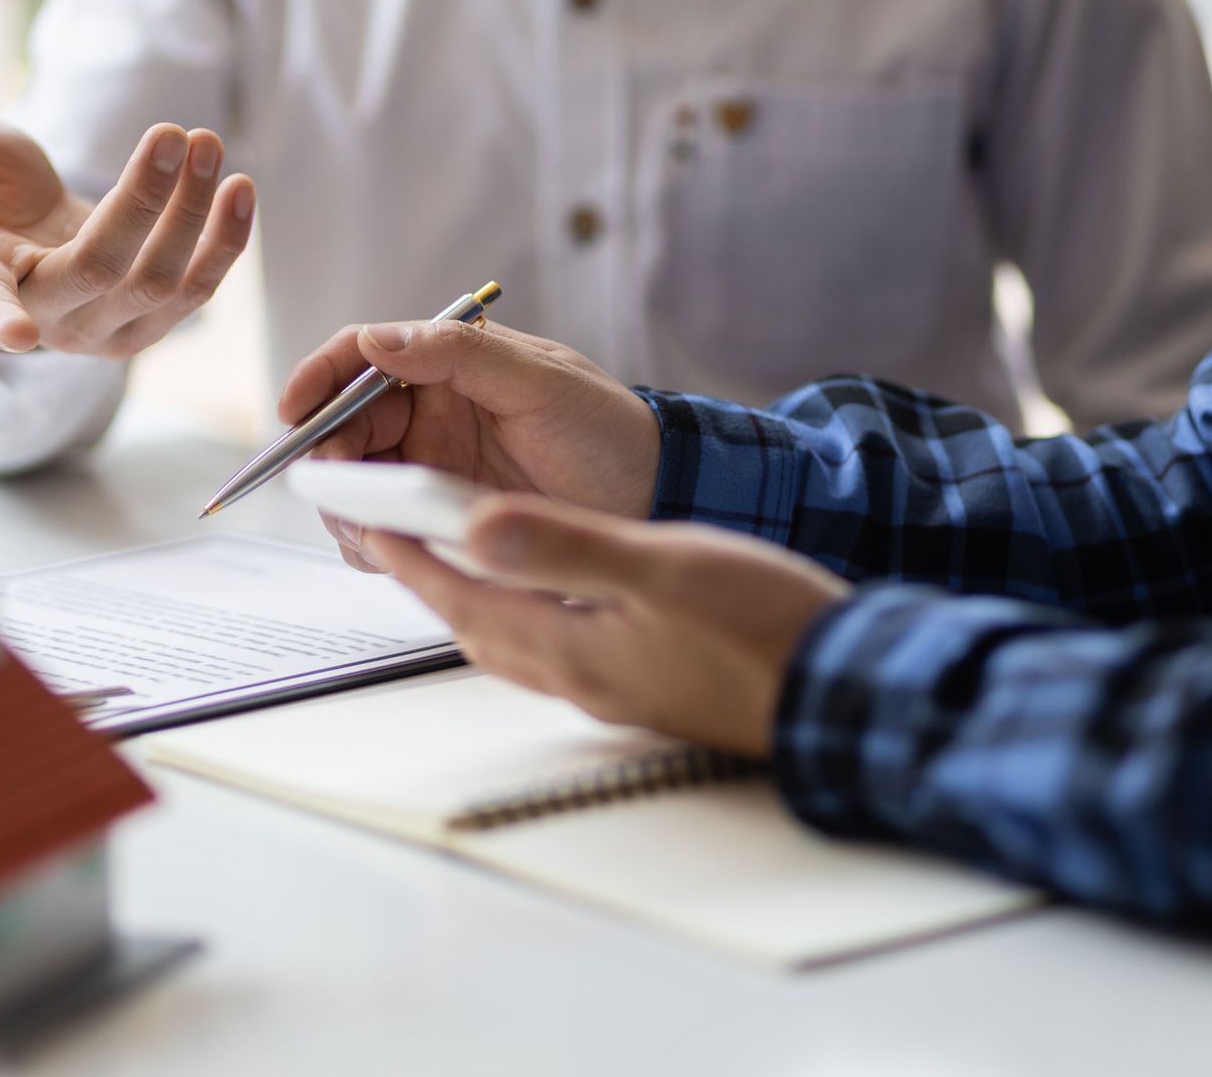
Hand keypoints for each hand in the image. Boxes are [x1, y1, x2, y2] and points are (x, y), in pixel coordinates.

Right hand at [0, 117, 254, 357]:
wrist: (22, 220)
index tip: (15, 333)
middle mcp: (45, 320)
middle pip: (106, 271)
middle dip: (148, 200)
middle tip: (177, 132)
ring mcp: (102, 330)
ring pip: (162, 283)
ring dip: (196, 213)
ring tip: (207, 142)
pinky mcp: (149, 322)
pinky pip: (197, 291)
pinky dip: (225, 240)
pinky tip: (238, 187)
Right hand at [276, 320, 659, 569]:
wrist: (655, 496)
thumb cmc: (608, 428)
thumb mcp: (541, 381)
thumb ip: (459, 353)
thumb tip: (377, 341)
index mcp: (446, 364)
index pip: (358, 358)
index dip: (317, 380)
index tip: (294, 411)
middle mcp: (429, 413)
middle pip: (342, 426)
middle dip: (326, 455)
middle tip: (338, 487)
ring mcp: (431, 467)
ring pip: (353, 482)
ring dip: (345, 504)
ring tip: (371, 526)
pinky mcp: (439, 518)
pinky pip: (383, 530)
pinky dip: (373, 542)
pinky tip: (394, 550)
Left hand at [371, 497, 852, 755]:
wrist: (839, 690)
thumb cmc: (761, 629)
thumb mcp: (660, 567)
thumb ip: (566, 544)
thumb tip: (477, 525)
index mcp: (571, 646)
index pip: (463, 596)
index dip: (412, 557)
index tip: (372, 521)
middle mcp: (580, 677)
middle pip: (478, 626)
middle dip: (432, 582)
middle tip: (400, 537)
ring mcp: (613, 689)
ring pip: (516, 642)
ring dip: (479, 600)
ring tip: (461, 556)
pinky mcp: (645, 686)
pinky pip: (558, 648)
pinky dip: (531, 614)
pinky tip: (551, 593)